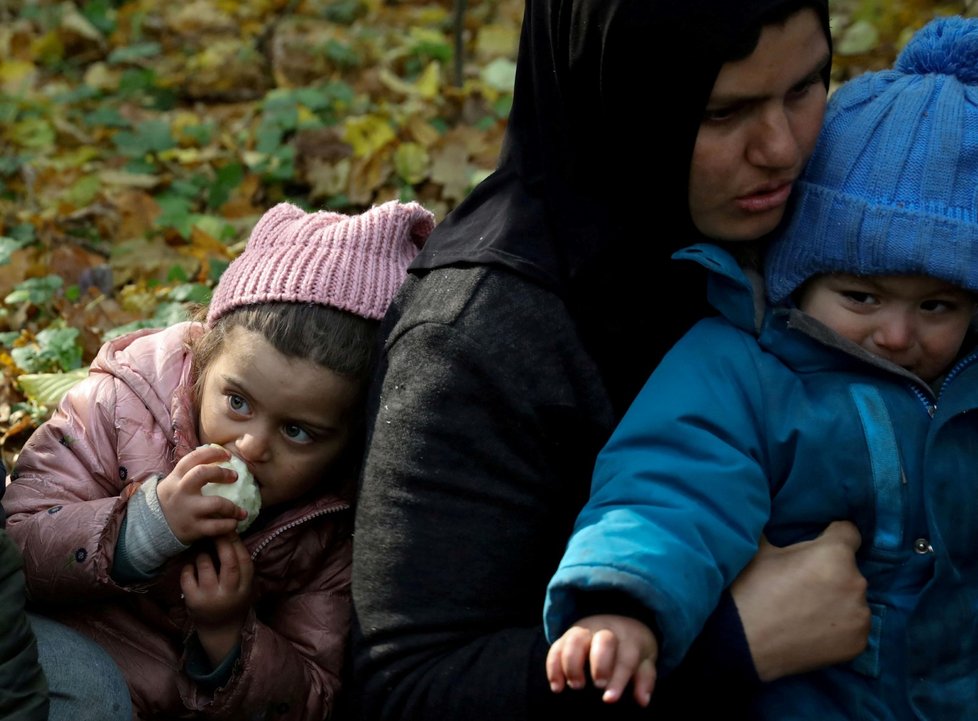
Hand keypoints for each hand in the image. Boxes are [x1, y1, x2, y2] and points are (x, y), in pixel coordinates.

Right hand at [156, 444, 246, 543]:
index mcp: (176, 477)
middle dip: (222, 473)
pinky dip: (228, 526)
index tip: (228, 455)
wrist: (152, 527)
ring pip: (216, 503)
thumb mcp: (175, 482)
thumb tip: (220, 458)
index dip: (213, 453)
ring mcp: (187, 510)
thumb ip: (191, 472)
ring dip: (233, 507)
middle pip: (202, 473)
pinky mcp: (192, 528)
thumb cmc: (172, 500)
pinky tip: (234, 523)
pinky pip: (215, 527)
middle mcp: (181, 491)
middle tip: (235, 477)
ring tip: (242, 512)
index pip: (193, 458)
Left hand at [180, 533, 253, 665]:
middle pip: (228, 561)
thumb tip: (231, 534)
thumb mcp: (244, 587)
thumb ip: (240, 566)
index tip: (230, 529)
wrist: (220, 630)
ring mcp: (209, 597)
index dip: (237, 542)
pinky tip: (192, 568)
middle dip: (222, 542)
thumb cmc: (233, 601)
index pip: (243, 559)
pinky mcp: (192, 600)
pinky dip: (189, 567)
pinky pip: (188, 575)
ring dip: (202, 554)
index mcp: (244, 587)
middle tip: (216, 531)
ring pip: (205, 564)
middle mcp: (228, 592)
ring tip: (203, 554)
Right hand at [546, 614, 656, 705]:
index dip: (618, 679)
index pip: (626, 658)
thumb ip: (644, 680)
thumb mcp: (644, 662)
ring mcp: (584, 632)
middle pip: (603, 640)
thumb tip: (643, 700)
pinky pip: (556, 646)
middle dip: (599, 663)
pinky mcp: (566, 636)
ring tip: (575, 686)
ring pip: (575, 639)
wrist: (617, 620)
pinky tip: (556, 687)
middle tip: (597, 685)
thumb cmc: (631, 649)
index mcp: (629, 640)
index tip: (609, 699)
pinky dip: (553, 666)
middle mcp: (606, 632)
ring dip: (572, 663)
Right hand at [731, 520, 869, 681]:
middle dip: (831, 571)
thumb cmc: (750, 591)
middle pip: (849, 568)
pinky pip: (853, 626)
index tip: (817, 546)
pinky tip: (813, 629)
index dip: (831, 536)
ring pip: (853, 598)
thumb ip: (777, 530)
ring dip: (837, 599)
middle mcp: (855, 582)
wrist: (742, 643)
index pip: (849, 532)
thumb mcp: (760, 550)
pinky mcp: (858, 643)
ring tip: (807, 610)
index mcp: (833, 554)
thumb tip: (767, 509)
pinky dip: (839, 626)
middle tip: (802, 583)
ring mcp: (859, 616)